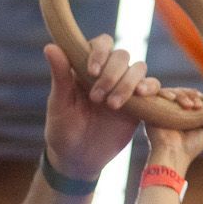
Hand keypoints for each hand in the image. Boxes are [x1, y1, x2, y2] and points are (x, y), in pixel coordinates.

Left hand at [43, 35, 161, 181]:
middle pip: (121, 56)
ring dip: (128, 83)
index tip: (92, 71)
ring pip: (138, 68)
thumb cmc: (63, 130)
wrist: (79, 160)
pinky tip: (142, 95)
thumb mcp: (59, 104)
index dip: (100, 52)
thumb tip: (50, 47)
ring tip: (113, 106)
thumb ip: (60, 76)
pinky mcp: (140, 105)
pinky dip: (151, 86)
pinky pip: (153, 87)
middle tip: (97, 99)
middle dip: (112, 74)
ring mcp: (125, 88)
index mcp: (87, 66)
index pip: (101, 44)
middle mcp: (109, 73)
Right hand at [146, 93, 202, 174]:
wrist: (173, 154)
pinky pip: (157, 94)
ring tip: (189, 107)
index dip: (196, 95)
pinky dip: (165, 94)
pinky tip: (173, 99)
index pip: (189, 96)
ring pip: (170, 92)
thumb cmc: (189, 148)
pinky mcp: (150, 109)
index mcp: (183, 114)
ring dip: (182, 95)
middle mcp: (171, 110)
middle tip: (198, 105)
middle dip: (190, 94)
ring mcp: (160, 109)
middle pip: (180, 91)